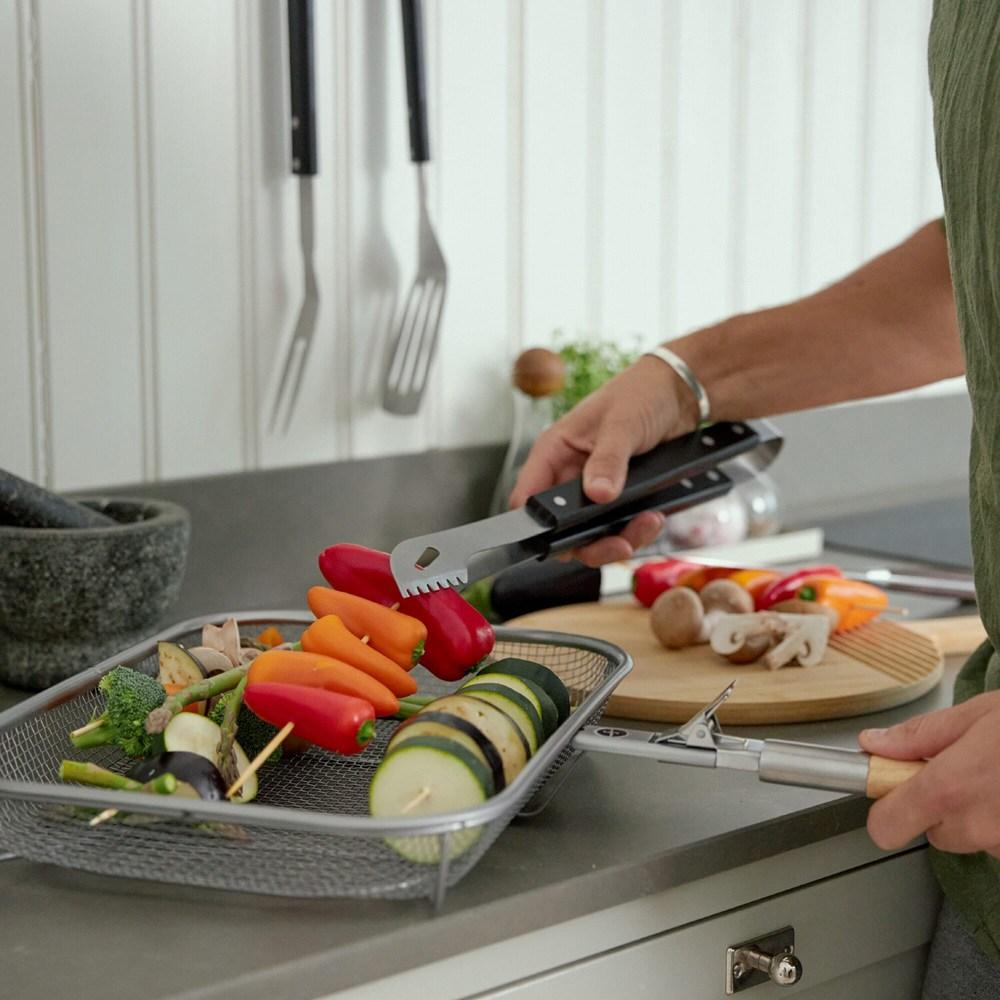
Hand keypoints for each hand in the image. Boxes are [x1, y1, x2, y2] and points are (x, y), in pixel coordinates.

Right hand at [508, 354, 700, 566]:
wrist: (679, 393)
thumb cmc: (641, 393)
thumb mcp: (622, 423)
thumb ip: (608, 460)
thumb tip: (597, 493)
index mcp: (555, 452)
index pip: (527, 497)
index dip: (536, 524)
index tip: (560, 538)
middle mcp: (570, 476)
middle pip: (561, 529)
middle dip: (589, 542)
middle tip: (617, 543)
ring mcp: (594, 491)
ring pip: (592, 536)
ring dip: (619, 539)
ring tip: (647, 523)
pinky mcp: (620, 500)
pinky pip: (619, 529)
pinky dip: (637, 532)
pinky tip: (654, 518)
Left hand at [859, 690, 999, 856]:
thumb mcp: (977, 715)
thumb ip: (920, 735)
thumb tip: (875, 744)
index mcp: (949, 789)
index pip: (886, 827)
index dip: (885, 812)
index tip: (890, 795)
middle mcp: (977, 826)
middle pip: (934, 831)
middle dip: (944, 805)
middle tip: (968, 772)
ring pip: (972, 836)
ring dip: (981, 814)